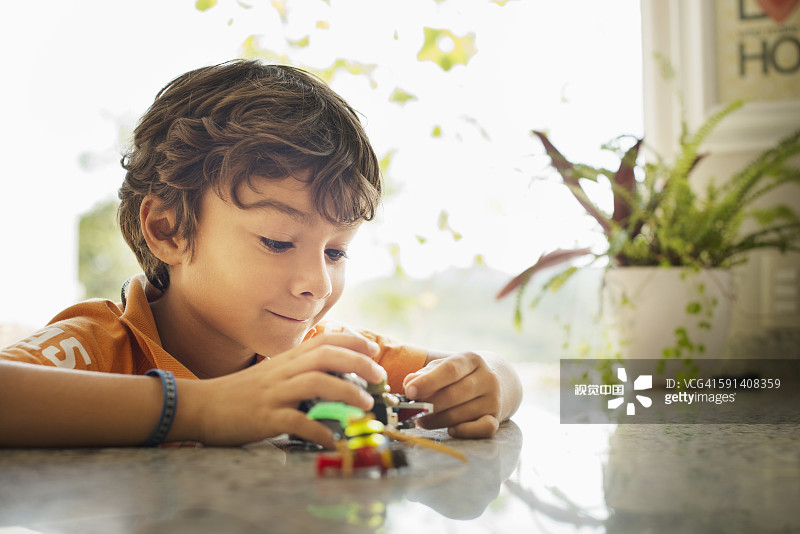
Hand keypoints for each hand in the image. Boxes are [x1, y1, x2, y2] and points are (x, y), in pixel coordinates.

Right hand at [186, 333, 385, 447]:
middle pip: (326, 356)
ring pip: (316, 383)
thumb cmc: (241, 393)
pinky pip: (297, 422)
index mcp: (286, 360)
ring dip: (346, 392)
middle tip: (379, 377)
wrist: (201, 407)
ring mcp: (274, 393)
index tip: (373, 350)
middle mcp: (283, 371)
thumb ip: (298, 370)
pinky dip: (319, 431)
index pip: (324, 340)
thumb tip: (331, 373)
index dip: (352, 342)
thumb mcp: (272, 373)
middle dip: (358, 363)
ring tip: (365, 406)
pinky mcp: (265, 418)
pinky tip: (333, 441)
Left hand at [401, 352, 501, 438]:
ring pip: (461, 414)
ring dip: (437, 421)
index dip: (428, 382)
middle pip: (454, 394)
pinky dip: (464, 431)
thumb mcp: (442, 367)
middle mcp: (487, 378)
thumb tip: (409, 383)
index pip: (450, 370)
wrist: (493, 382)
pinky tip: (450, 430)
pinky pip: (482, 429)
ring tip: (422, 420)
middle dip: (428, 405)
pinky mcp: (496, 418)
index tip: (410, 391)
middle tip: (412, 411)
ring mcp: (493, 399)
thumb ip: (424, 374)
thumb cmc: (458, 376)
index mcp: (472, 360)